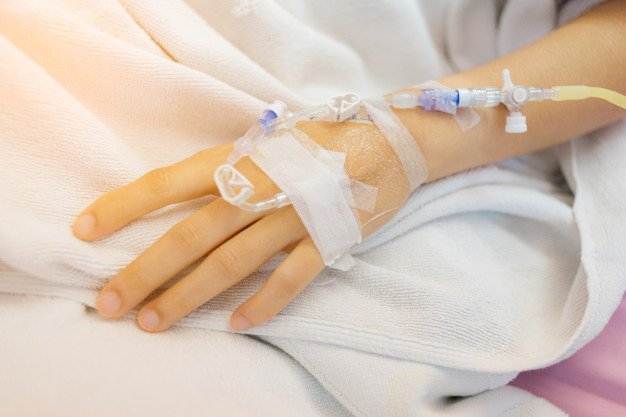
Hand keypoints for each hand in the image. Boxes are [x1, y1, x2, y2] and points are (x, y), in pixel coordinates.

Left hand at [72, 120, 409, 331]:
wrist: (392, 140)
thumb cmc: (324, 138)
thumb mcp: (270, 139)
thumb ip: (232, 166)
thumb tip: (185, 197)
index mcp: (241, 158)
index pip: (169, 183)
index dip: (124, 206)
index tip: (85, 230)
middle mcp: (261, 189)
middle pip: (191, 235)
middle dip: (146, 271)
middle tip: (111, 304)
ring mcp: (295, 216)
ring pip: (232, 263)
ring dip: (189, 295)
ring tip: (154, 322)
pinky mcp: (328, 238)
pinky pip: (291, 279)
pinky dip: (263, 304)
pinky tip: (235, 325)